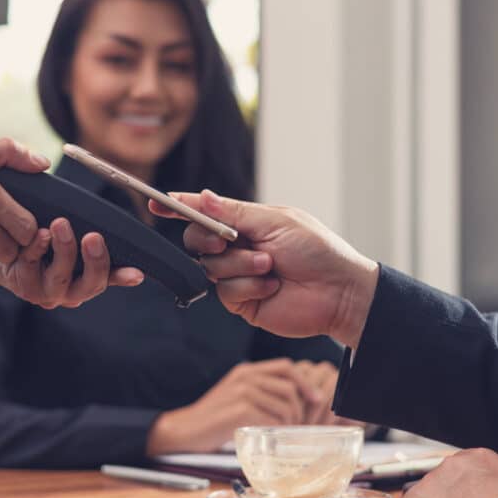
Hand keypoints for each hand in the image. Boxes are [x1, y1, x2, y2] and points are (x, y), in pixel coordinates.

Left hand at [0, 218, 143, 308]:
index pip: (111, 278)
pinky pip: (31, 267)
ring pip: (60, 277)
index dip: (124, 277)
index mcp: (87, 280)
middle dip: (94, 260)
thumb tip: (116, 231)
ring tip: (60, 224)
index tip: (136, 273)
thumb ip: (93, 238)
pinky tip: (38, 233)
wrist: (1, 246)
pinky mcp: (22, 285)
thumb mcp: (71, 238)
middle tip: (93, 236)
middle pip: (90, 284)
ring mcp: (46, 292)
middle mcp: (70, 291)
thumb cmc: (44, 239)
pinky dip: (35, 249)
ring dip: (63, 250)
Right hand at [146, 358, 322, 454]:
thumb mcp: (236, 397)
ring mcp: (243, 392)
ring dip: (291, 423)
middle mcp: (246, 377)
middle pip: (290, 386)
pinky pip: (273, 419)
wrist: (184, 431)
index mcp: (246, 371)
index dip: (305, 383)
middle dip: (301, 408)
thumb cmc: (214, 420)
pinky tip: (273, 440)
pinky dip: (278, 432)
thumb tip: (295, 402)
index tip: (315, 400)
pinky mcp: (240, 410)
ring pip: (285, 405)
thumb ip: (260, 393)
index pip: (286, 367)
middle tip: (300, 427)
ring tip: (285, 436)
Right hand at [149, 191, 379, 346]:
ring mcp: (238, 275)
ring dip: (240, 264)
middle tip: (227, 239)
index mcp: (247, 222)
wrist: (339, 292)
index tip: (157, 202)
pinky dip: (248, 286)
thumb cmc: (317, 251)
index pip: (206, 212)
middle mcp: (238, 247)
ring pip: (209, 266)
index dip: (180, 207)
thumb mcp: (276, 221)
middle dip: (207, 238)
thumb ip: (234, 211)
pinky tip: (271, 286)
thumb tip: (201, 196)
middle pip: (197, 240)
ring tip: (270, 266)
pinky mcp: (242, 301)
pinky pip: (225, 291)